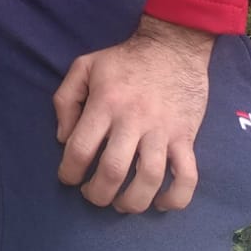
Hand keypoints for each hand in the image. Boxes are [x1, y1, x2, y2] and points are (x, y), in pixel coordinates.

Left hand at [54, 16, 213, 213]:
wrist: (173, 47)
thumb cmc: (125, 59)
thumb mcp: (84, 66)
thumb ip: (65, 99)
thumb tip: (63, 138)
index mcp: (105, 103)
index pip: (81, 149)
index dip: (69, 172)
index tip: (69, 178)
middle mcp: (133, 120)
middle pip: (113, 171)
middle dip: (97, 194)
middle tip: (93, 194)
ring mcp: (162, 131)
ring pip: (149, 179)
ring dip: (132, 202)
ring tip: (121, 203)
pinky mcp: (186, 137)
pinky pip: (187, 176)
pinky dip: (175, 199)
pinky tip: (160, 203)